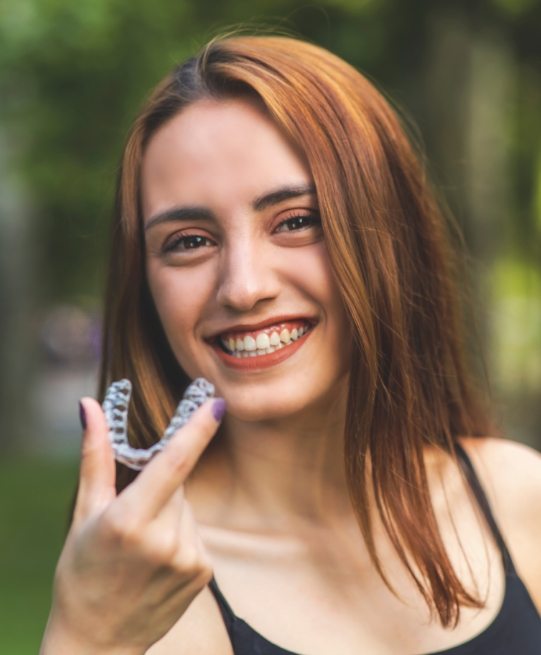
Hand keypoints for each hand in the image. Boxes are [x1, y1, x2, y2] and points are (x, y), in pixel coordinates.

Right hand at [40, 394, 224, 654]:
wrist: (97, 640)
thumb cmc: (82, 571)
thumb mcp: (84, 512)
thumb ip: (95, 455)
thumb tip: (90, 406)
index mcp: (129, 521)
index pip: (173, 464)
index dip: (198, 430)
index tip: (217, 403)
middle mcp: (164, 541)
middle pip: (178, 485)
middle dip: (161, 487)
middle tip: (133, 516)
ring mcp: (188, 559)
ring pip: (187, 508)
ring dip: (170, 514)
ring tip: (143, 547)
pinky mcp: (204, 572)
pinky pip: (196, 532)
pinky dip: (181, 535)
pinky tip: (159, 560)